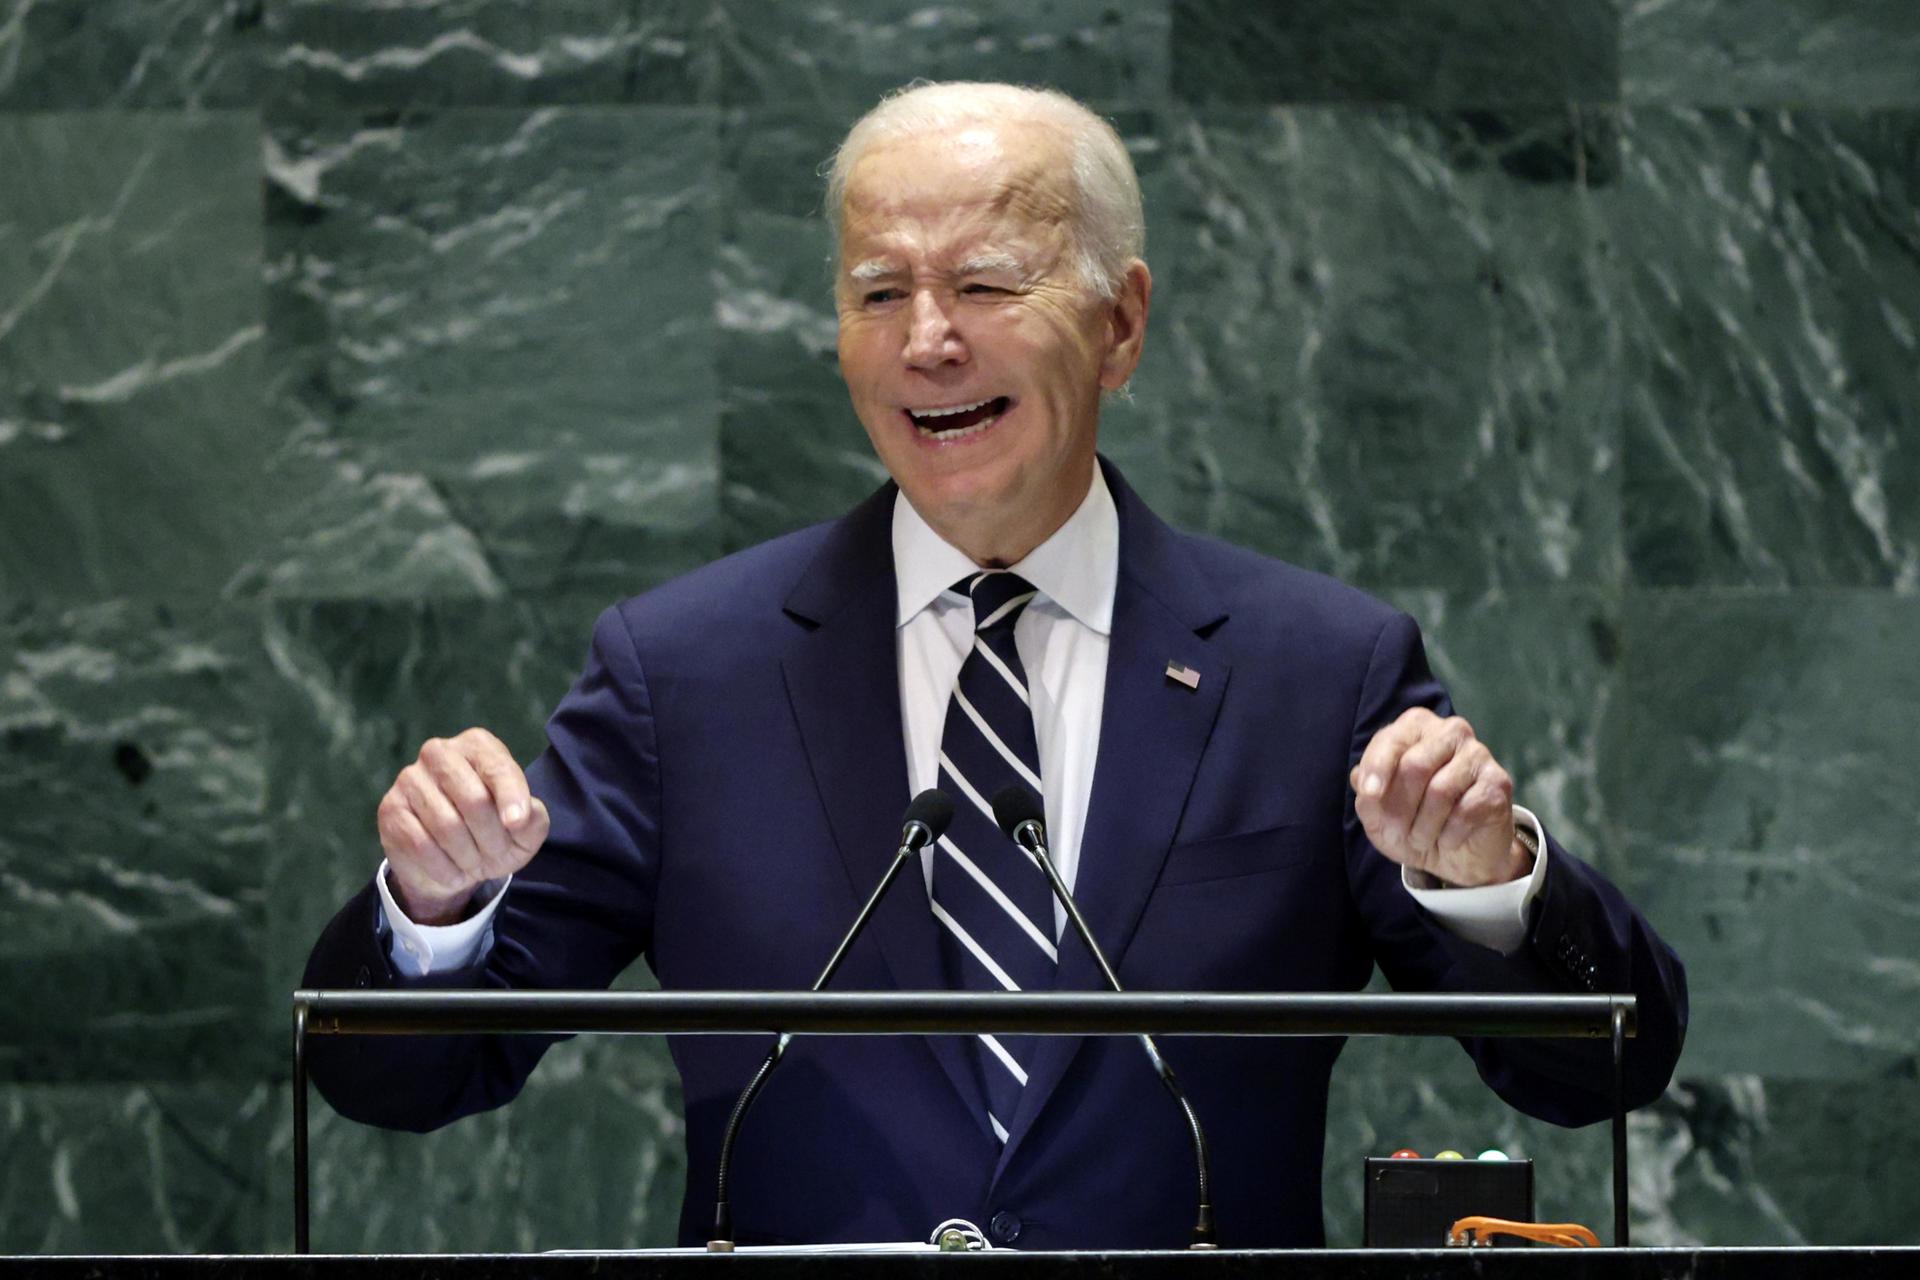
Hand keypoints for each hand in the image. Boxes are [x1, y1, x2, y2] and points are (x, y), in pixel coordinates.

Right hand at [376, 728, 549, 924]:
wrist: (451, 864)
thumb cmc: (494, 835)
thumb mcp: (524, 831)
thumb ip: (533, 819)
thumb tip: (520, 818)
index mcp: (478, 746)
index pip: (498, 769)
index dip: (512, 798)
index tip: (517, 824)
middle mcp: (440, 753)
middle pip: (474, 800)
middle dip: (492, 838)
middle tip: (496, 855)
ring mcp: (410, 779)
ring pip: (447, 826)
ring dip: (469, 857)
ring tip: (475, 863)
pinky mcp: (391, 809)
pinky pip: (420, 844)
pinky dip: (444, 868)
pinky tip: (454, 872)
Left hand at [1350, 708, 1527, 887]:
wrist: (1456, 855)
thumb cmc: (1412, 824)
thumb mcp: (1378, 815)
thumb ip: (1367, 794)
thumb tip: (1361, 778)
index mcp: (1416, 727)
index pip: (1391, 740)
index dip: (1377, 769)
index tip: (1370, 796)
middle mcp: (1450, 732)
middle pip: (1415, 765)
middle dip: (1400, 807)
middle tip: (1398, 832)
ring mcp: (1478, 755)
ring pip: (1440, 790)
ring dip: (1423, 826)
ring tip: (1421, 839)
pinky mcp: (1498, 783)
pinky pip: (1465, 811)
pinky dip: (1448, 835)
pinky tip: (1447, 840)